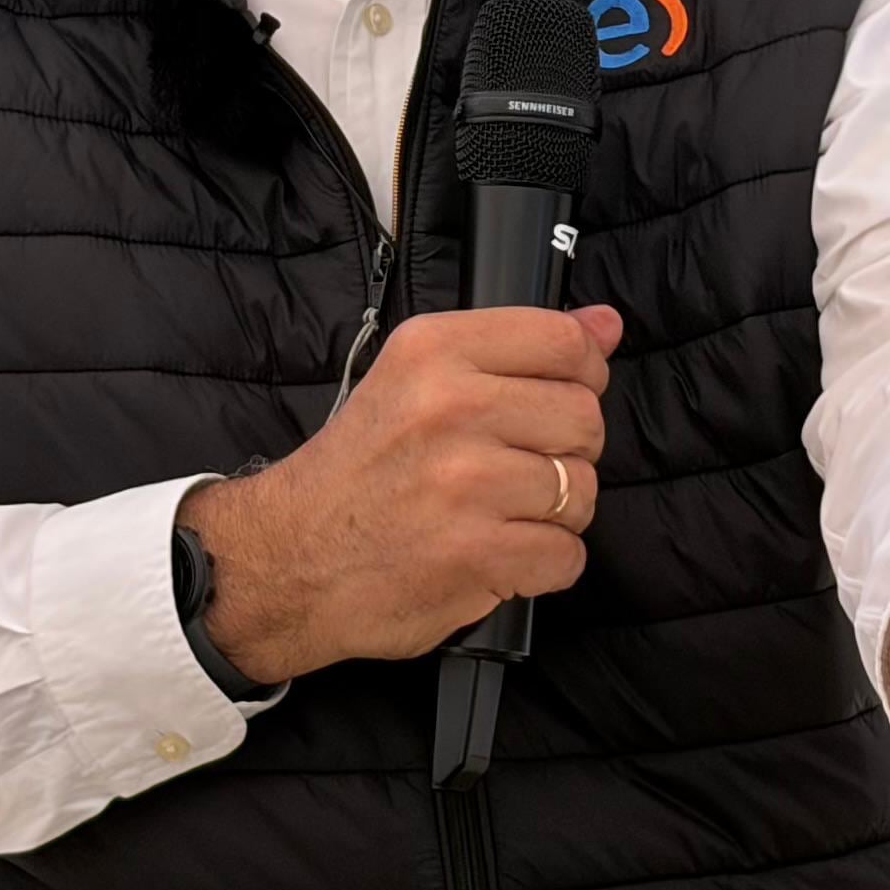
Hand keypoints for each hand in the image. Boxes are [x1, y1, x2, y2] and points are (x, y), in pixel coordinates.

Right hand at [182, 304, 623, 681]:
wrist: (283, 561)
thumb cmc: (355, 473)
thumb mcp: (415, 381)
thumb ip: (515, 349)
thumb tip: (606, 323)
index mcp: (432, 351)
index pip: (565, 342)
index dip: (583, 375)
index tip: (559, 397)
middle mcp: (451, 408)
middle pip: (584, 418)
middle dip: (566, 451)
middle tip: (514, 469)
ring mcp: (467, 483)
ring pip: (581, 490)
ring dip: (554, 513)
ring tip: (500, 516)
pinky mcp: (478, 554)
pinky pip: (566, 555)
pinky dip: (541, 566)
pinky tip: (498, 556)